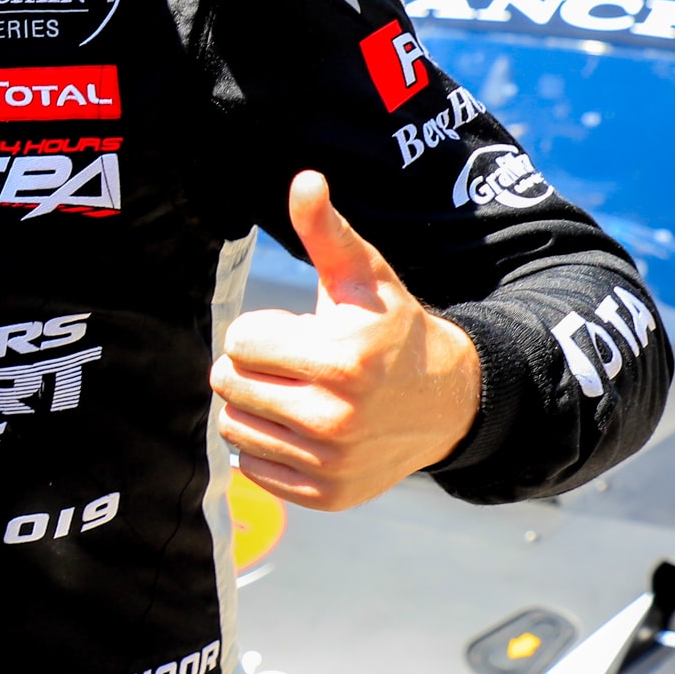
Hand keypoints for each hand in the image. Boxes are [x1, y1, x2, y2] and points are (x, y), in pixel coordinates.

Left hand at [211, 171, 481, 511]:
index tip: (295, 333)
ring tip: (296, 392)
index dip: (261, 331)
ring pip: (234, 425)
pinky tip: (301, 427)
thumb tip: (305, 179)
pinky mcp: (326, 495)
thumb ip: (326, 230)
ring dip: (254, 405)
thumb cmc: (391, 328)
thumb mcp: (364, 276)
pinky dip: (265, 444)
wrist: (446, 402)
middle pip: (229, 384)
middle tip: (293, 363)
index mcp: (339, 362)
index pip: (238, 343)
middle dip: (252, 366)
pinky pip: (251, 466)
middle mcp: (334, 420)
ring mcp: (329, 464)